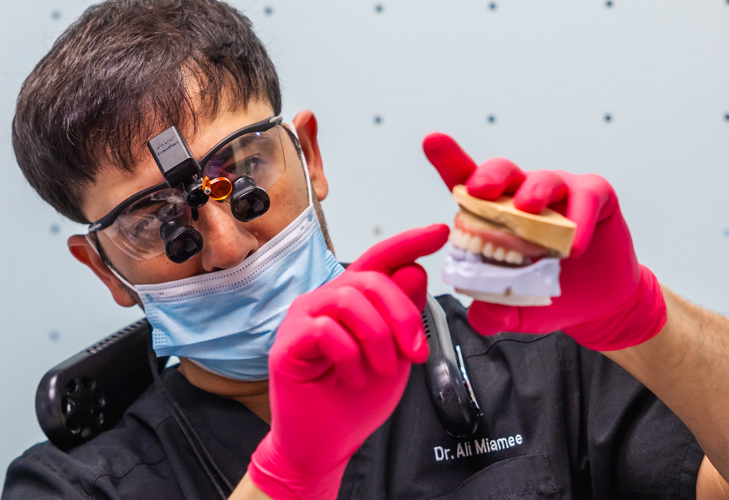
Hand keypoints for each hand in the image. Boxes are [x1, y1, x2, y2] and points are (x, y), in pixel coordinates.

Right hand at [248, 224, 448, 499]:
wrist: (326, 442)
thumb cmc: (356, 400)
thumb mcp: (397, 355)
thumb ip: (405, 315)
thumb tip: (415, 270)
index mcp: (354, 300)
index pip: (381, 259)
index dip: (409, 242)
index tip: (440, 232)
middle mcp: (326, 300)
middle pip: (371, 279)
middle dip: (403, 315)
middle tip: (416, 353)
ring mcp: (304, 318)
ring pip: (350, 300)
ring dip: (378, 338)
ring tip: (382, 369)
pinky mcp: (288, 342)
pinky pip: (326, 330)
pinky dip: (350, 356)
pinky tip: (354, 377)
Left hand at [423, 133, 664, 350]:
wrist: (596, 306)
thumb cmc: (548, 295)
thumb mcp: (515, 310)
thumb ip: (494, 312)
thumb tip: (481, 316)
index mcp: (494, 214)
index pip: (467, 182)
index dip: (449, 159)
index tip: (432, 141)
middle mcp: (523, 196)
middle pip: (502, 173)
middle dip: (489, 176)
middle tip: (480, 190)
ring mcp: (560, 194)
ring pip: (544, 180)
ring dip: (534, 192)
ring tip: (529, 210)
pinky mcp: (595, 197)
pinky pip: (587, 197)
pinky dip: (581, 217)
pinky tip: (575, 245)